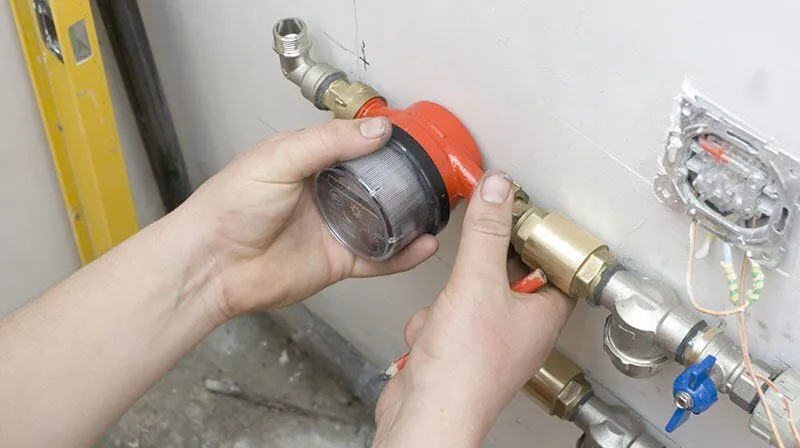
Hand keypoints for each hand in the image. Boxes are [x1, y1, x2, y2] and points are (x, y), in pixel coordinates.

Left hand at [178, 118, 438, 317]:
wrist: (212, 264)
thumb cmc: (230, 206)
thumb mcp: (279, 159)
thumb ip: (328, 143)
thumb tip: (376, 129)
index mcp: (310, 160)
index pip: (356, 142)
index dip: (385, 138)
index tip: (416, 135)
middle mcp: (327, 192)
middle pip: (376, 182)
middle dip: (406, 177)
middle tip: (437, 171)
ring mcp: (335, 227)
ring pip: (384, 220)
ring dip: (411, 215)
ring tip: (440, 206)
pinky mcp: (338, 261)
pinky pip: (380, 257)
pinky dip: (404, 254)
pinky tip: (424, 246)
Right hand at [372, 172, 575, 447]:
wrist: (425, 415)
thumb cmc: (463, 369)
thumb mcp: (476, 284)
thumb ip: (486, 232)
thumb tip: (499, 188)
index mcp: (543, 314)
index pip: (553, 262)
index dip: (536, 236)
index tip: (516, 211)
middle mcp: (521, 329)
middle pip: (506, 274)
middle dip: (477, 267)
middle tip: (471, 256)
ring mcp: (489, 341)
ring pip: (469, 293)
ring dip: (448, 297)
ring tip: (445, 314)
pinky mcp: (459, 351)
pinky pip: (446, 317)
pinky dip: (431, 321)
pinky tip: (429, 335)